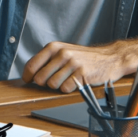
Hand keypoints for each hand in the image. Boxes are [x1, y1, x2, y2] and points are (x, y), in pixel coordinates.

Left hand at [22, 40, 137, 92]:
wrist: (109, 58)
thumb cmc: (83, 57)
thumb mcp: (63, 52)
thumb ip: (47, 60)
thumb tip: (29, 74)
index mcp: (54, 47)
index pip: (32, 65)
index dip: (28, 76)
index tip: (28, 81)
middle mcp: (62, 53)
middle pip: (40, 78)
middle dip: (45, 83)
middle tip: (55, 79)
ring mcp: (72, 63)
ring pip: (52, 85)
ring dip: (58, 86)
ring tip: (67, 79)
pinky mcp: (81, 74)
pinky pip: (65, 89)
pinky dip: (69, 89)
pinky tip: (76, 82)